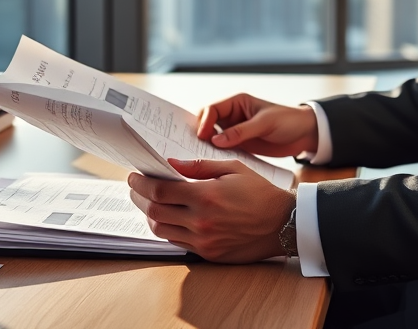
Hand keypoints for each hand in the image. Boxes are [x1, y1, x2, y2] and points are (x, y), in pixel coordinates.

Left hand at [127, 158, 295, 262]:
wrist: (283, 224)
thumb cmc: (260, 192)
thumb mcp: (233, 168)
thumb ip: (199, 166)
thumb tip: (171, 163)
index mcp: (206, 196)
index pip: (160, 191)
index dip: (141, 183)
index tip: (134, 176)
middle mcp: (201, 221)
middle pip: (154, 212)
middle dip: (139, 198)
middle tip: (135, 188)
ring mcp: (204, 241)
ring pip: (162, 230)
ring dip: (150, 216)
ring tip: (149, 203)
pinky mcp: (208, 254)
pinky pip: (177, 242)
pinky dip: (167, 229)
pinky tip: (168, 217)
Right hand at [197, 94, 317, 156]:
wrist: (304, 134)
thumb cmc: (288, 120)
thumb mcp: (265, 123)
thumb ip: (241, 132)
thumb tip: (216, 140)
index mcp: (237, 102)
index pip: (212, 109)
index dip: (205, 122)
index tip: (203, 136)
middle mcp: (233, 115)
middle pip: (207, 122)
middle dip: (200, 132)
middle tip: (197, 147)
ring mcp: (234, 131)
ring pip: (212, 136)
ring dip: (206, 145)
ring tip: (201, 156)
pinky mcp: (240, 145)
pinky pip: (222, 148)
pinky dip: (216, 154)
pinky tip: (214, 162)